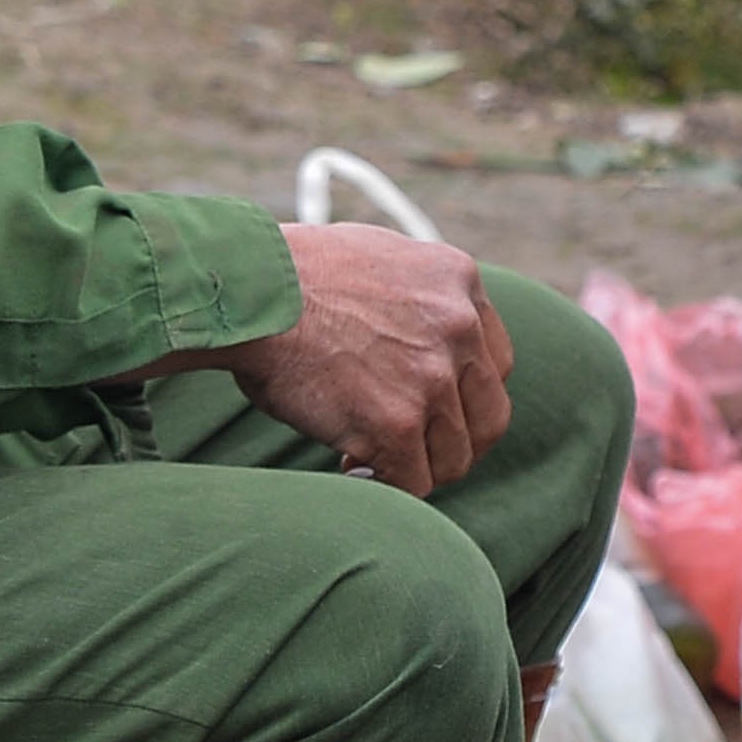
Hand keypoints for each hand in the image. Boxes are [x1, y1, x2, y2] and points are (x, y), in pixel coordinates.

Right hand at [223, 221, 514, 494]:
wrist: (245, 290)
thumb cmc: (289, 276)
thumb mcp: (379, 258)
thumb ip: (419, 296)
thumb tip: (424, 339)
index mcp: (459, 280)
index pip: (495, 363)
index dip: (462, 396)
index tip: (428, 408)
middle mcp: (459, 326)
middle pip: (489, 416)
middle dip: (451, 440)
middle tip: (407, 446)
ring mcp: (432, 377)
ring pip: (454, 458)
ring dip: (415, 465)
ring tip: (365, 453)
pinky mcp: (398, 423)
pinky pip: (414, 482)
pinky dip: (385, 484)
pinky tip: (350, 465)